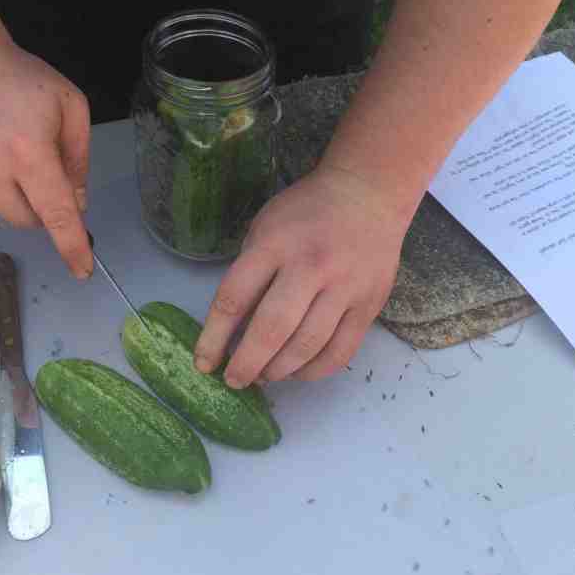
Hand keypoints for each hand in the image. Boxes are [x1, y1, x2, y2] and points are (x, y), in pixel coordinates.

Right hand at [0, 38, 93, 278]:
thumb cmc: (18, 75)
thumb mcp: (69, 104)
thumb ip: (78, 156)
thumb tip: (77, 201)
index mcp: (31, 154)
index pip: (57, 214)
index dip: (72, 245)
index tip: (83, 270)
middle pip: (27, 220)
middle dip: (42, 206)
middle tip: (41, 167)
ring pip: (1, 206)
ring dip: (12, 189)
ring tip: (5, 143)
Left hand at [194, 165, 407, 385]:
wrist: (368, 194)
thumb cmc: (306, 212)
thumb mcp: (265, 227)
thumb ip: (249, 271)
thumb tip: (232, 328)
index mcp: (274, 244)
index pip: (234, 299)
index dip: (214, 338)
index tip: (204, 363)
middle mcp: (310, 266)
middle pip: (272, 330)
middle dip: (247, 364)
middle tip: (235, 380)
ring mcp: (344, 287)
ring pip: (307, 346)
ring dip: (279, 371)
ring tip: (264, 375)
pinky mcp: (369, 304)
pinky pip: (340, 352)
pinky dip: (314, 370)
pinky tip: (298, 372)